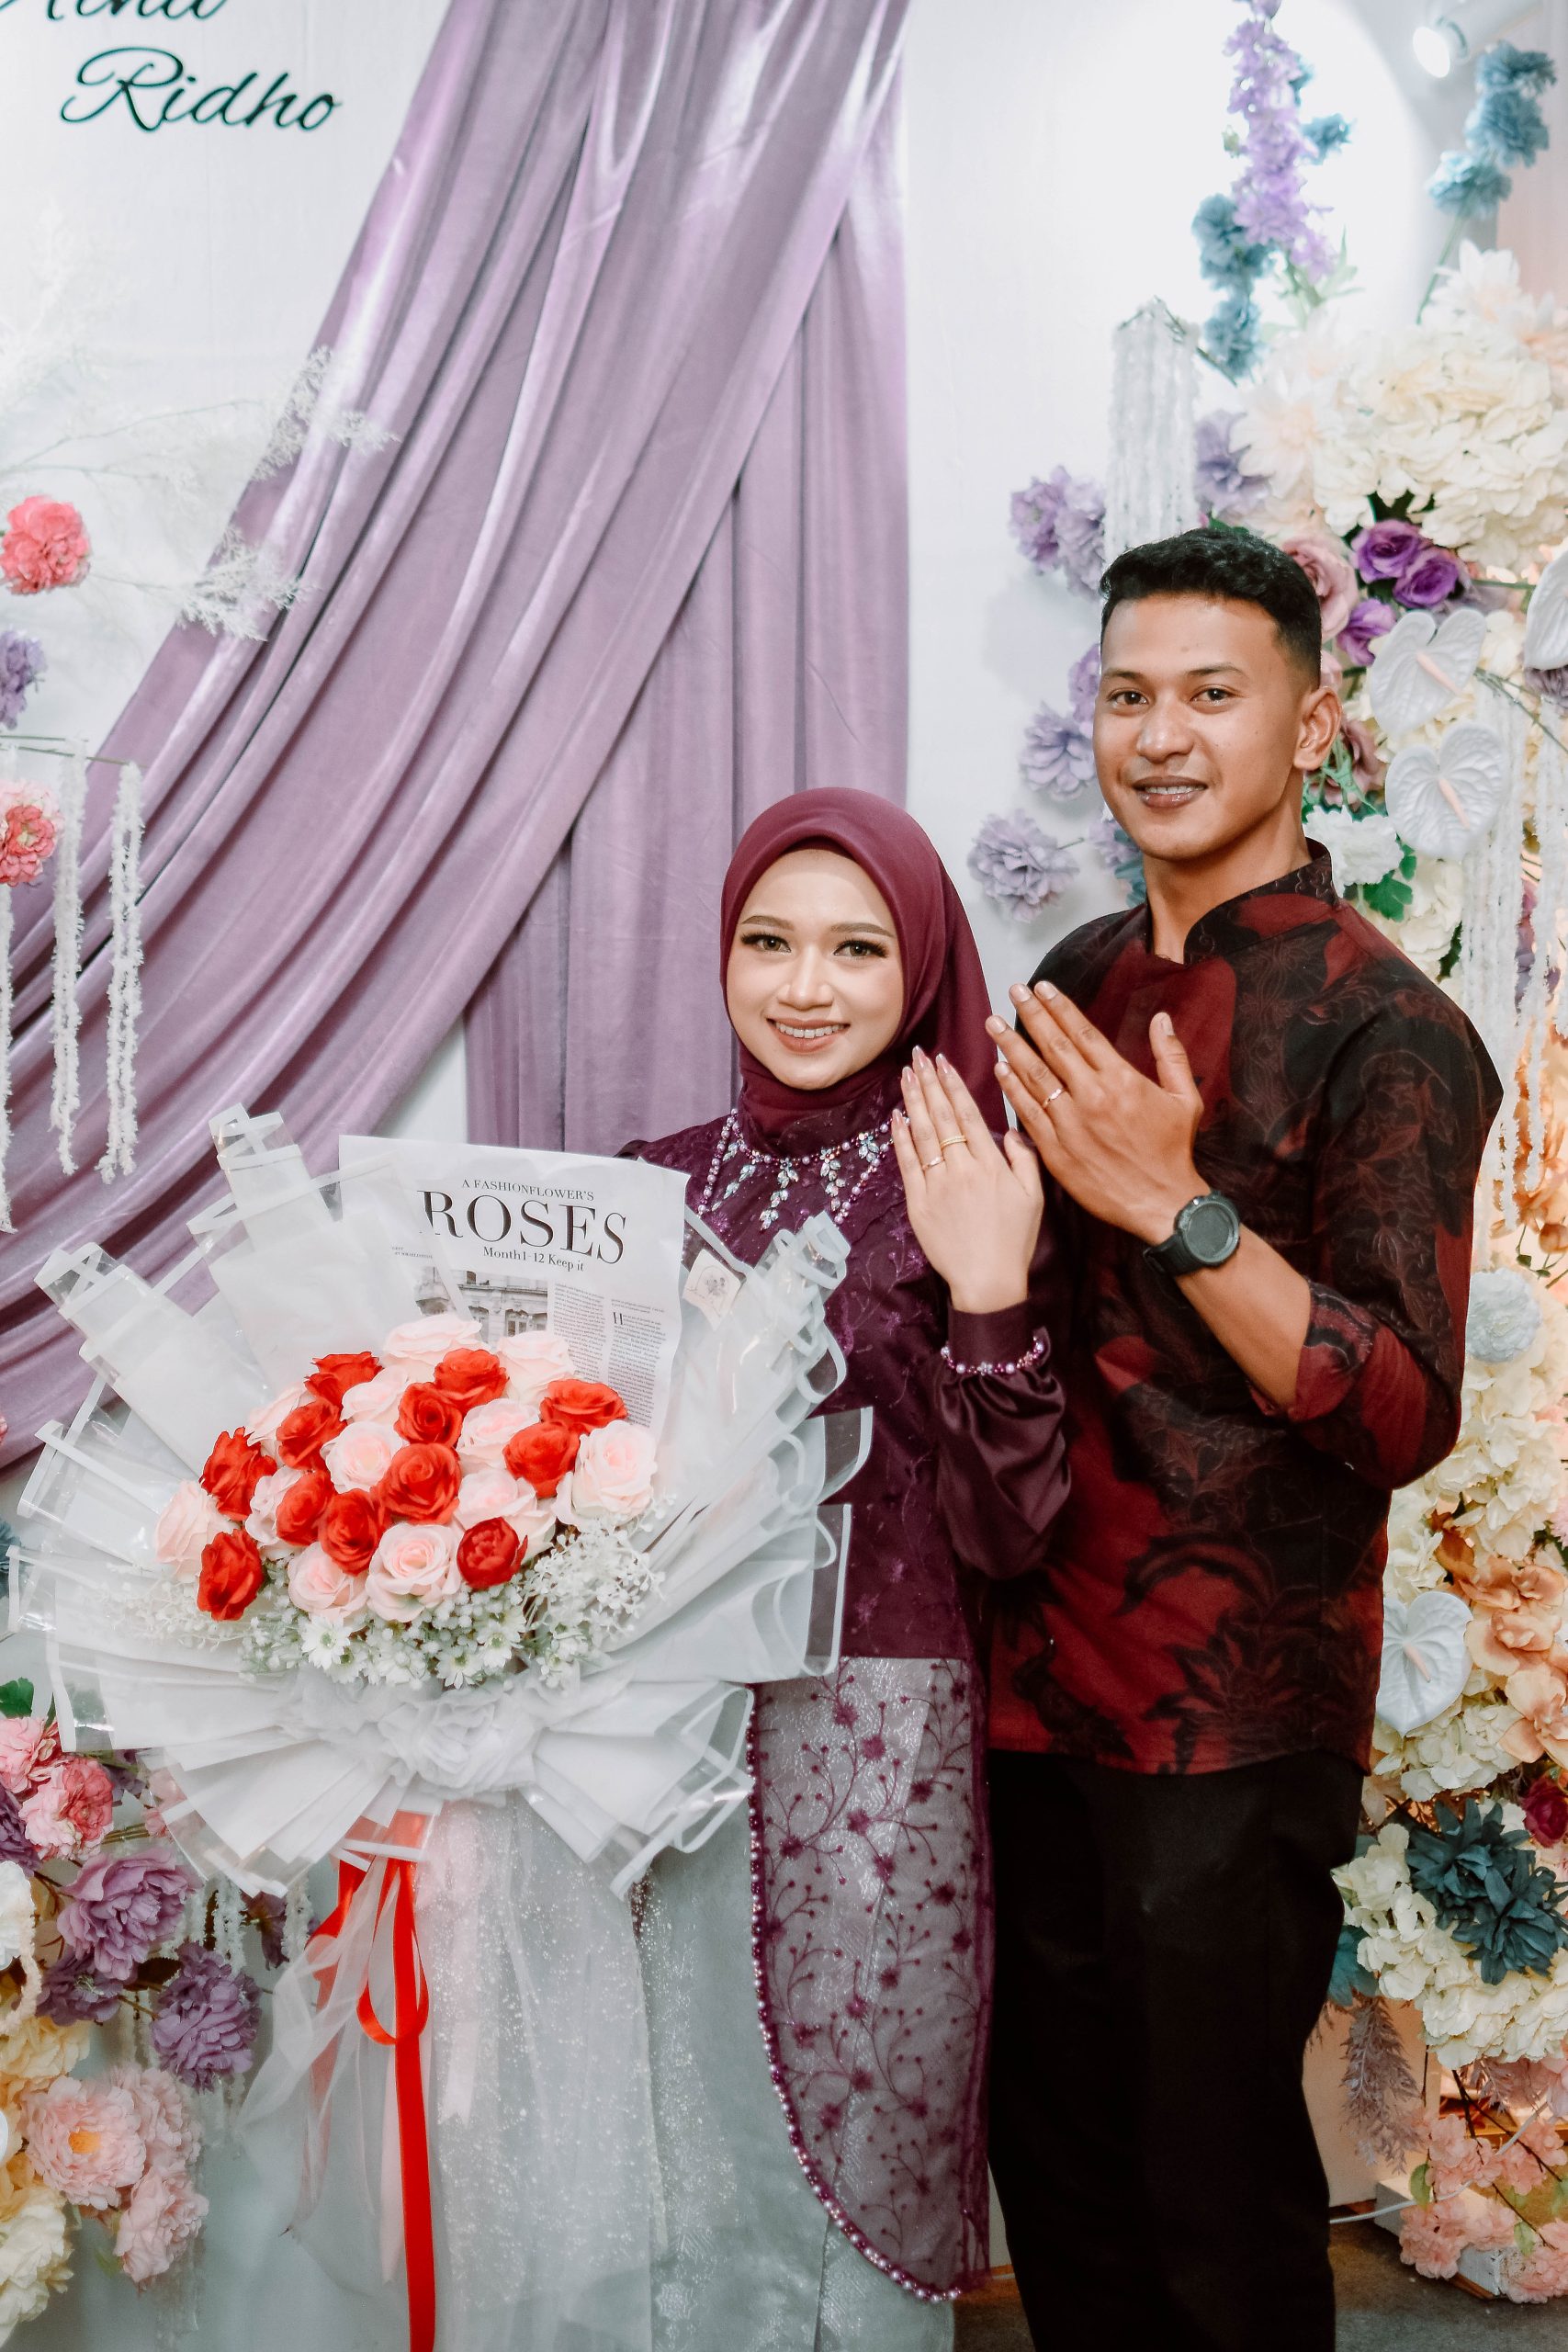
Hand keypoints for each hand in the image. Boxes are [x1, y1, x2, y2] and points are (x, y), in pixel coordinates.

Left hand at [890, 1047, 1042, 1312]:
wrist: (987, 1280)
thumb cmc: (1014, 1240)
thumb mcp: (1034, 1197)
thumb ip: (1025, 1159)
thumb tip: (1013, 1129)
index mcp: (991, 1164)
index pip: (969, 1114)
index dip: (953, 1085)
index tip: (943, 1062)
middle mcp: (962, 1168)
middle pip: (942, 1116)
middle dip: (929, 1083)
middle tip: (918, 1055)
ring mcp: (938, 1184)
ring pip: (923, 1133)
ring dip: (913, 1101)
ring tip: (906, 1075)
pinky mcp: (919, 1202)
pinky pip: (907, 1163)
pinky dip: (901, 1138)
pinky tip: (897, 1116)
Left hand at [988, 984, 1203, 1244]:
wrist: (1161, 1203)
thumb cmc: (1174, 1152)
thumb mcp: (1186, 1100)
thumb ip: (1171, 1056)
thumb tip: (1161, 1018)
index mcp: (1121, 1080)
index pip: (1082, 1033)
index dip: (1059, 1007)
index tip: (1040, 987)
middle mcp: (1091, 1096)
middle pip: (1053, 1047)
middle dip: (1030, 1015)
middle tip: (1011, 991)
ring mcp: (1070, 1124)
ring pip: (1034, 1076)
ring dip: (1011, 1047)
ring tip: (993, 1024)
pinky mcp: (1056, 1150)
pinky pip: (1028, 1113)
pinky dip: (1012, 1090)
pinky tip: (999, 1070)